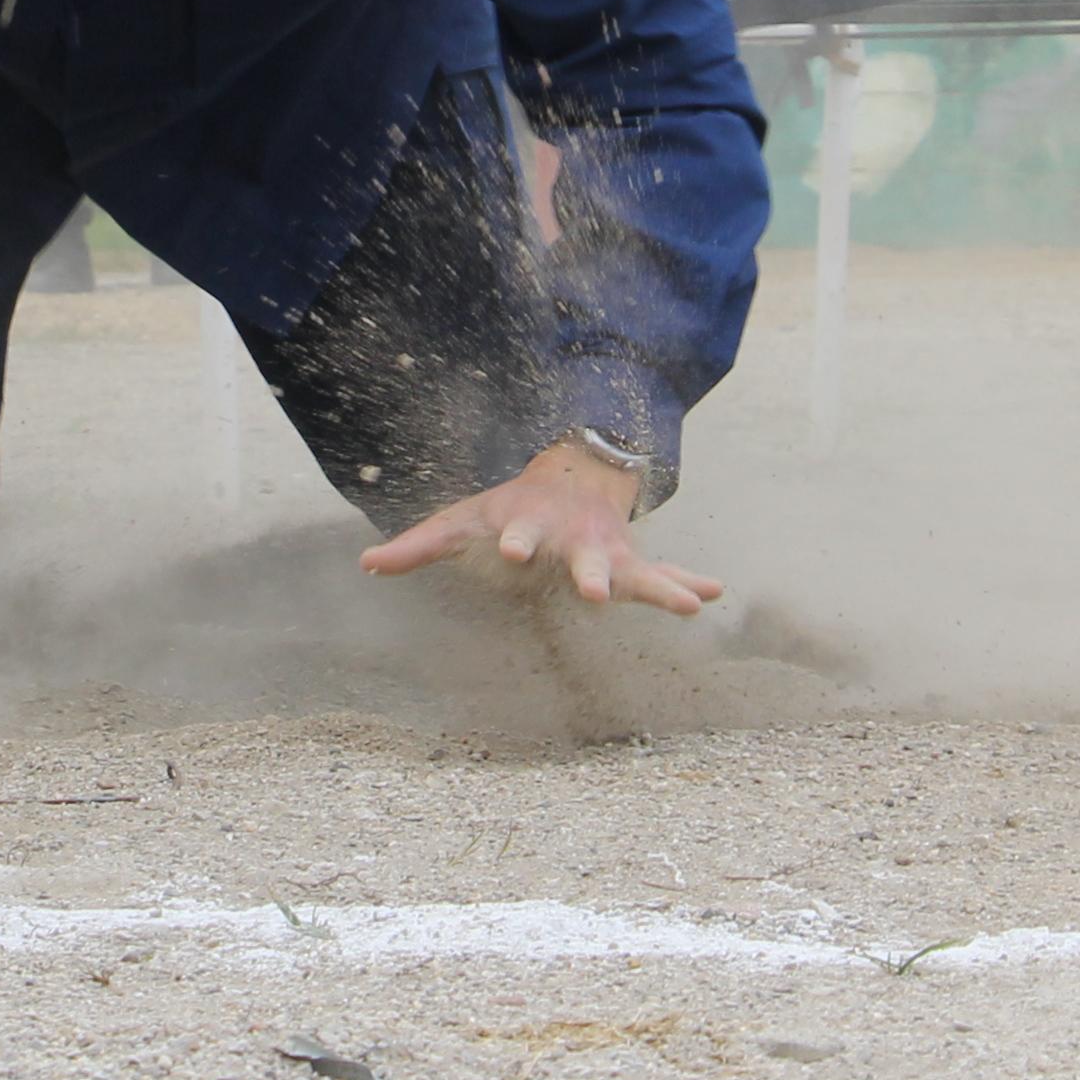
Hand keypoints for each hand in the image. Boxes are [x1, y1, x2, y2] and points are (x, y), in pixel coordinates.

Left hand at [360, 437, 719, 615]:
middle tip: (596, 592)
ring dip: (660, 587)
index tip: (514, 549)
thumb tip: (365, 566)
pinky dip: (689, 584)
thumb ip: (416, 546)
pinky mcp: (632, 563)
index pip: (519, 533)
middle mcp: (573, 539)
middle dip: (591, 574)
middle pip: (584, 560)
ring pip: (637, 571)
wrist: (571, 474)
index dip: (516, 539)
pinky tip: (713, 594)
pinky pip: (665, 574)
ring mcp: (608, 551)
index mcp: (531, 526)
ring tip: (687, 605)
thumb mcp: (462, 520)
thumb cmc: (510, 508)